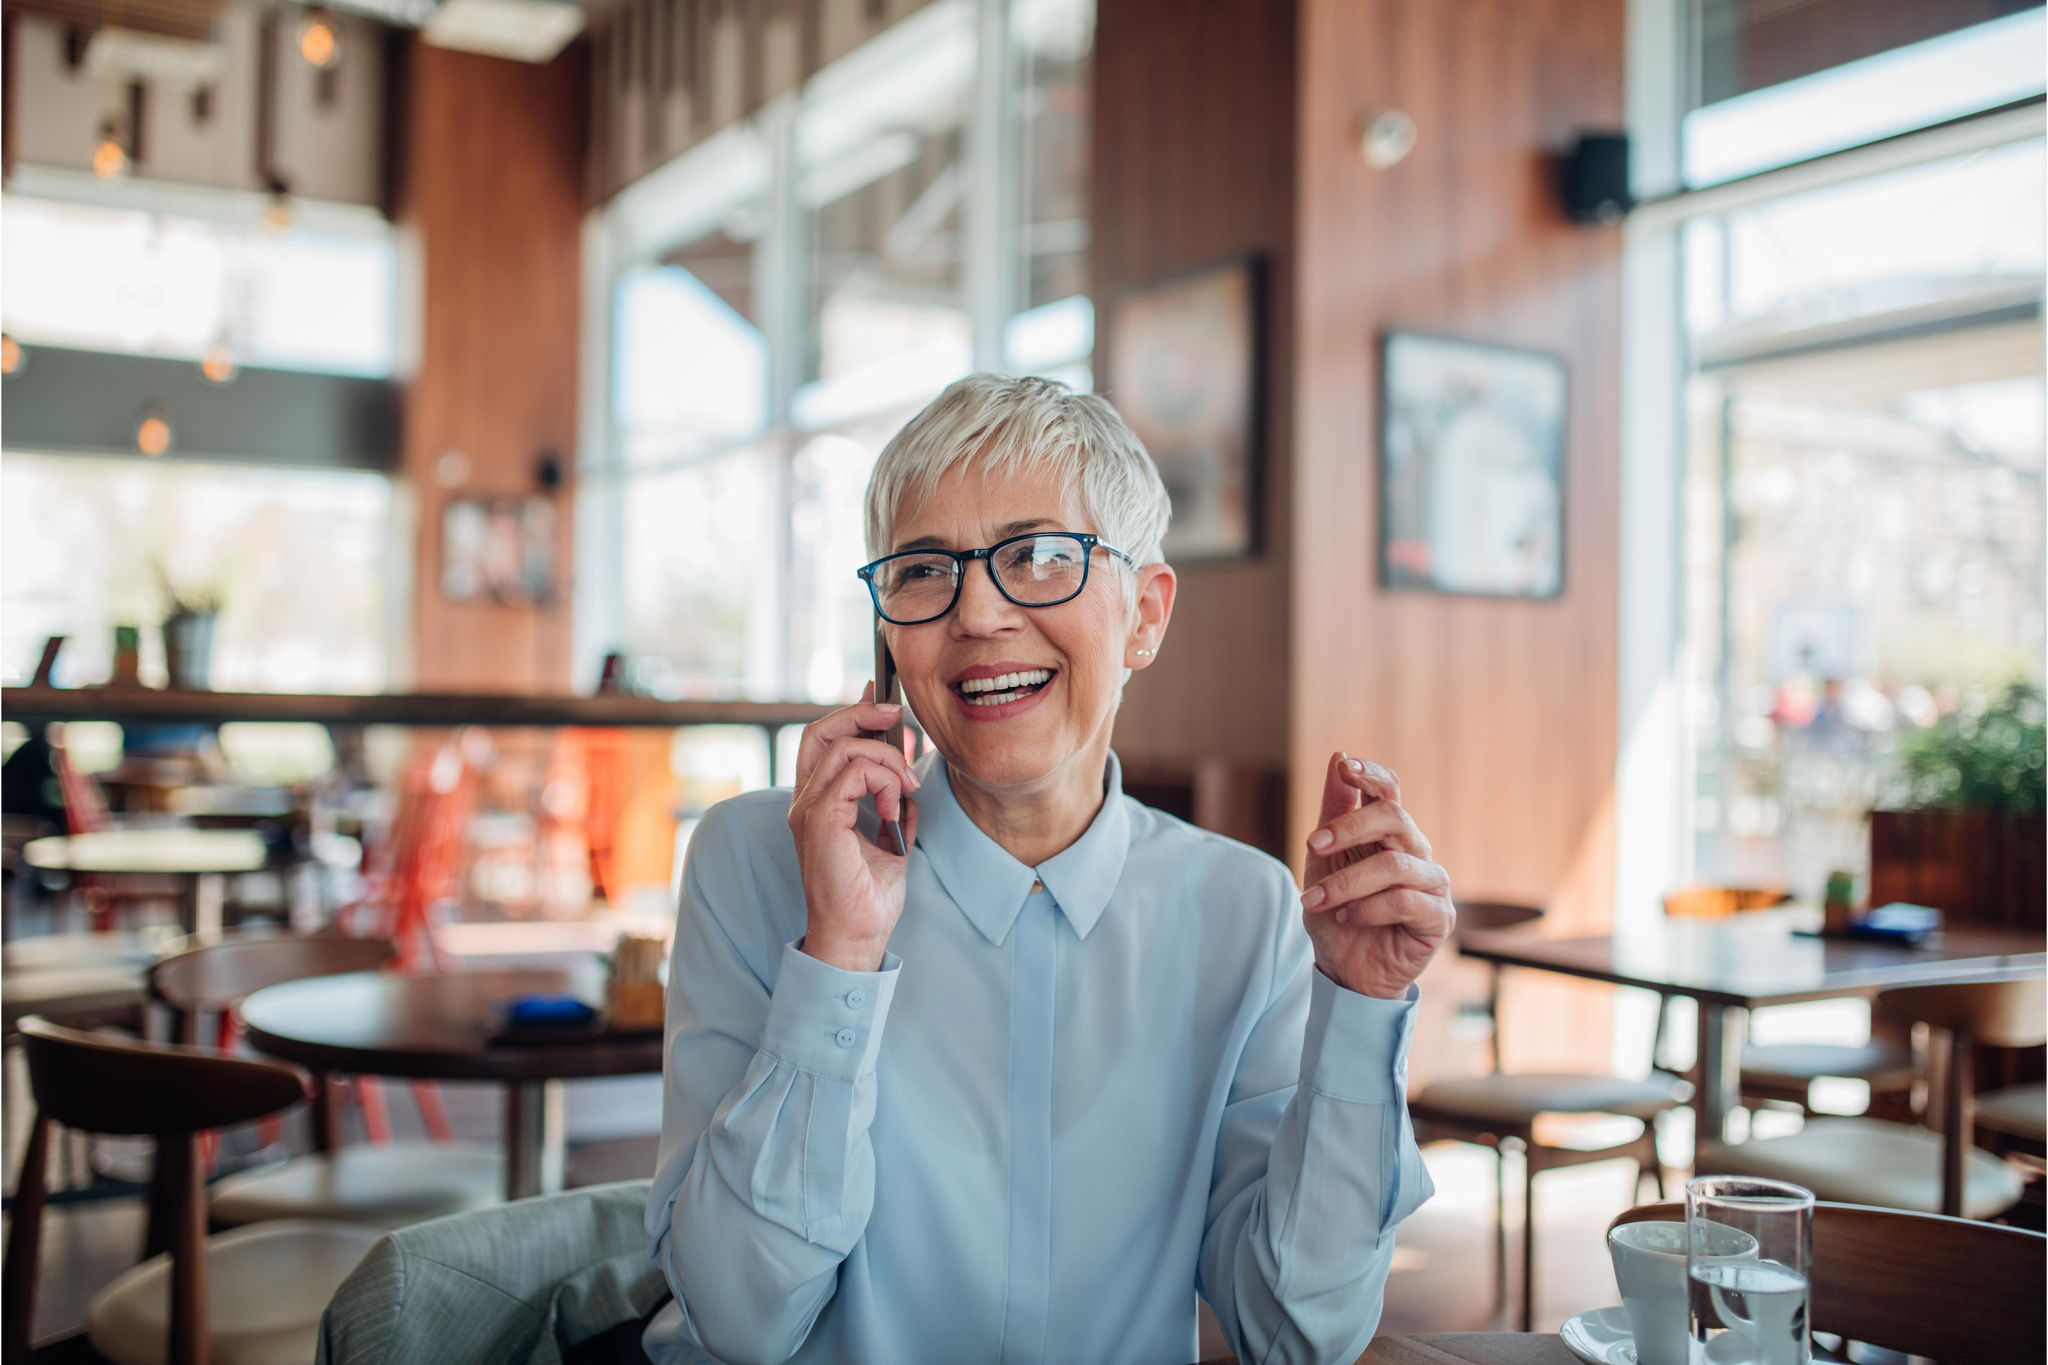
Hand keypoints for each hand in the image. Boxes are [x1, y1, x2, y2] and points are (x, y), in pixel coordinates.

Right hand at [788, 684, 921, 972]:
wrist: (857, 935)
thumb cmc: (868, 899)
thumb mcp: (891, 843)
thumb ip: (895, 810)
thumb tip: (910, 786)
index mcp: (818, 804)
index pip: (824, 742)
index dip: (853, 715)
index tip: (886, 705)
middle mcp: (806, 802)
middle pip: (821, 731)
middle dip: (862, 714)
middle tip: (899, 719)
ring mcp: (809, 810)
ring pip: (844, 748)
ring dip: (887, 759)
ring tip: (908, 787)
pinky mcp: (820, 820)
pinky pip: (853, 773)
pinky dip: (884, 781)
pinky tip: (895, 807)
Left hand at [1299, 753, 1453, 998]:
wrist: (1345, 970)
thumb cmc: (1336, 914)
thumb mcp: (1323, 861)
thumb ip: (1334, 811)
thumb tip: (1339, 756)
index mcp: (1388, 834)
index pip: (1389, 791)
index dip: (1371, 774)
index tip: (1345, 766)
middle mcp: (1415, 852)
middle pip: (1394, 817)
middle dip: (1349, 826)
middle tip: (1313, 844)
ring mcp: (1432, 884)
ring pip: (1394, 865)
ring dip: (1347, 883)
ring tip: (1317, 901)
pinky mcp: (1439, 918)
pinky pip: (1405, 901)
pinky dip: (1368, 908)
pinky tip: (1348, 919)